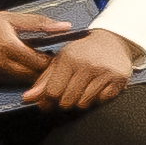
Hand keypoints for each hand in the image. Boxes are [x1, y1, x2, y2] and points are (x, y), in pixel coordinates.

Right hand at [0, 6, 49, 88]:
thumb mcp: (9, 17)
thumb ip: (39, 23)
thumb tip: (66, 27)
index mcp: (8, 46)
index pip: (40, 62)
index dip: (52, 61)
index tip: (57, 55)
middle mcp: (0, 64)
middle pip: (33, 76)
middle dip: (44, 72)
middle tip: (50, 63)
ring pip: (21, 82)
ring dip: (30, 76)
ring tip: (36, 65)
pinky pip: (7, 82)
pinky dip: (15, 76)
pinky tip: (18, 67)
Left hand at [18, 29, 138, 111]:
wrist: (112, 40)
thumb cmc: (83, 51)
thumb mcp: (60, 60)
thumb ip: (43, 81)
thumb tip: (27, 98)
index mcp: (68, 58)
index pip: (52, 92)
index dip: (49, 99)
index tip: (50, 98)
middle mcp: (86, 65)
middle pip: (67, 101)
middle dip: (65, 101)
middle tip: (69, 91)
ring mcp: (104, 72)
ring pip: (83, 104)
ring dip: (81, 101)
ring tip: (83, 88)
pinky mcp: (118, 79)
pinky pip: (101, 101)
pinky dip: (97, 98)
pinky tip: (96, 87)